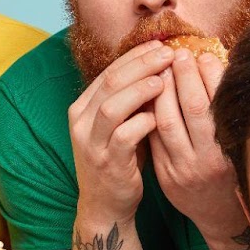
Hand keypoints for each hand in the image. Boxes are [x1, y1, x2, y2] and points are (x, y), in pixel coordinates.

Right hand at [67, 41, 170, 225]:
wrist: (106, 205)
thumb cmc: (119, 160)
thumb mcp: (119, 125)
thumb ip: (131, 100)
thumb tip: (159, 66)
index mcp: (82, 109)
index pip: (108, 72)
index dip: (135, 56)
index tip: (160, 44)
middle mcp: (81, 123)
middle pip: (110, 83)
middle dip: (140, 65)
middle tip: (167, 54)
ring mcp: (91, 144)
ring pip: (112, 107)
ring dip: (139, 91)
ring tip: (164, 80)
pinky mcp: (107, 163)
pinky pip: (124, 137)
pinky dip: (142, 123)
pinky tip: (159, 116)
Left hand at [146, 47, 241, 237]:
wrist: (216, 214)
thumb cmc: (230, 170)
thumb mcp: (238, 144)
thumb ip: (227, 111)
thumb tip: (217, 65)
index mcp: (234, 147)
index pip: (221, 103)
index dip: (211, 76)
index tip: (203, 55)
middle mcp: (210, 159)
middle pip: (195, 109)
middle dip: (185, 77)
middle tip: (178, 54)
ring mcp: (184, 168)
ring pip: (168, 123)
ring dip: (162, 92)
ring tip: (160, 70)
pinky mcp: (164, 174)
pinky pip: (152, 138)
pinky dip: (149, 113)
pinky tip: (148, 95)